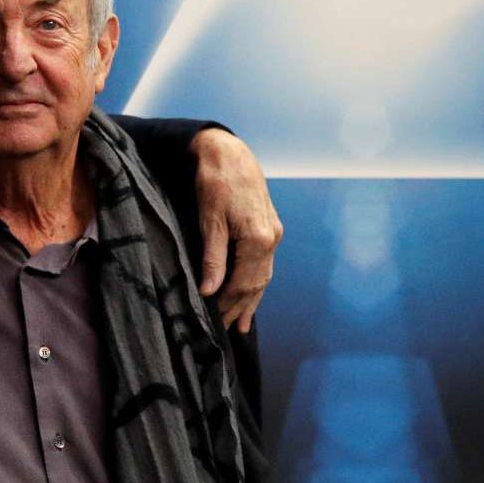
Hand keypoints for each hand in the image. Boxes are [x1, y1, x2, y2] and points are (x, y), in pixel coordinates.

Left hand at [189, 129, 282, 332]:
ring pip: (263, 275)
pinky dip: (257, 280)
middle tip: (228, 330)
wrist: (229, 152)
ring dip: (252, 299)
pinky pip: (264, 262)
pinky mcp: (270, 226)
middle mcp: (272, 239)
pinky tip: (251, 292)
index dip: (228, 304)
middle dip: (241, 307)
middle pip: (256, 283)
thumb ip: (213, 258)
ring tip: (242, 323)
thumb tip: (210, 291)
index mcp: (259, 239)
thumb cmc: (215, 182)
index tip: (215, 321)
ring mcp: (274, 232)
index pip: (243, 283)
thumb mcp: (209, 221)